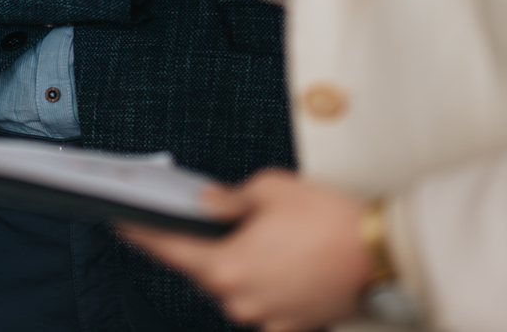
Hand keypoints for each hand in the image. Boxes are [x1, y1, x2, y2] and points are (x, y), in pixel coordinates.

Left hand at [117, 170, 370, 331]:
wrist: (383, 254)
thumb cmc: (328, 219)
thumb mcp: (270, 188)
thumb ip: (229, 198)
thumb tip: (207, 204)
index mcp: (225, 267)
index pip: (170, 250)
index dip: (143, 235)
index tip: (122, 224)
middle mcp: (240, 301)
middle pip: (205, 272)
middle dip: (206, 246)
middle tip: (215, 219)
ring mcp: (267, 319)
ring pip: (237, 289)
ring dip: (241, 265)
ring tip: (266, 236)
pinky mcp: (293, 327)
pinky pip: (266, 304)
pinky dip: (268, 284)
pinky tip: (286, 261)